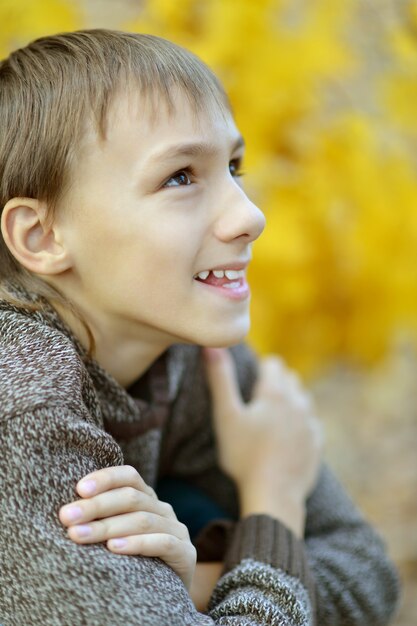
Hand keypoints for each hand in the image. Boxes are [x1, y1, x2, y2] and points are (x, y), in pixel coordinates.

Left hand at [59, 465, 195, 589]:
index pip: (128, 477)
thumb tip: (64, 511)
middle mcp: (162, 509)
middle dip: (96, 506)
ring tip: (79, 535)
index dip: (105, 478)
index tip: (78, 489)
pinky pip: (162, 543)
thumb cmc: (131, 562)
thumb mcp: (116, 535)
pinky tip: (114, 548)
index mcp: (146, 498)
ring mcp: (176, 529)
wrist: (164, 596)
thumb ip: (100, 519)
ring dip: (108, 526)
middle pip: (131, 498)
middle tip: (67, 517)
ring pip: (142, 520)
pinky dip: (137, 543)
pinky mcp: (185, 553)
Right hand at [203, 348, 322, 535]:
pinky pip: (311, 424)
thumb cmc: (244, 455)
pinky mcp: (317, 443)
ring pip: (303, 399)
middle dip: (277, 382)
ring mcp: (310, 423)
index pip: (273, 364)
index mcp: (275, 392)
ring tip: (273, 415)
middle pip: (290, 379)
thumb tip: (211, 346)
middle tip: (258, 397)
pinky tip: (288, 436)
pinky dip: (300, 423)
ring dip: (290, 401)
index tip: (251, 378)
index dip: (261, 367)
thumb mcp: (226, 416)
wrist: (274, 494)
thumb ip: (219, 379)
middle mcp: (298, 402)